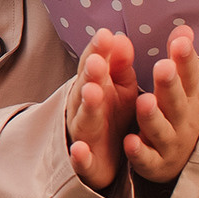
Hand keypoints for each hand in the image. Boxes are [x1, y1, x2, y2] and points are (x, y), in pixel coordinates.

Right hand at [66, 28, 138, 189]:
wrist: (100, 156)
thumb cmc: (110, 113)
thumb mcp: (119, 86)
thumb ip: (118, 63)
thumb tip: (119, 36)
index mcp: (95, 85)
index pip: (94, 64)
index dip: (98, 50)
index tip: (106, 35)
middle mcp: (84, 106)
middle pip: (86, 88)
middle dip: (91, 75)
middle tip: (98, 61)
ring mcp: (84, 133)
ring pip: (84, 118)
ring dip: (87, 106)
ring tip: (93, 93)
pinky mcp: (87, 162)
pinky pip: (81, 160)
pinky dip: (79, 156)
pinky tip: (80, 150)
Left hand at [126, 25, 198, 183]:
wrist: (189, 159)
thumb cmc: (181, 111)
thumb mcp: (185, 86)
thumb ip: (181, 59)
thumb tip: (185, 29)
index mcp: (190, 97)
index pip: (190, 76)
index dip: (186, 59)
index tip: (180, 41)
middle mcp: (182, 120)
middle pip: (176, 102)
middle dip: (170, 85)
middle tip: (162, 66)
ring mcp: (169, 143)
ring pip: (161, 131)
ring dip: (152, 117)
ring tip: (144, 101)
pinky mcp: (155, 164)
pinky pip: (147, 160)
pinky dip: (139, 153)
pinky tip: (129, 142)